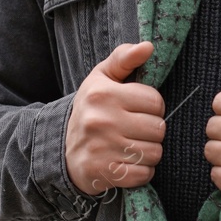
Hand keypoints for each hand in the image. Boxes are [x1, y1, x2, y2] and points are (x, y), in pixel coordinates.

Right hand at [66, 41, 165, 195]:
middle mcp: (102, 120)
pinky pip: (144, 174)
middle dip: (152, 130)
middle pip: (158, 128)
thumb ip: (124, 58)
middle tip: (136, 129)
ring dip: (149, 152)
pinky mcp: (104, 172)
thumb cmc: (91, 109)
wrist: (62, 150)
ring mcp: (102, 148)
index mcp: (103, 94)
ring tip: (132, 145)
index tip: (138, 109)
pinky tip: (128, 163)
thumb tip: (148, 46)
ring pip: (154, 152)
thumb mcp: (102, 78)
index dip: (152, 107)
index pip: (155, 101)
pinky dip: (141, 171)